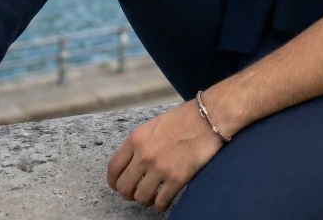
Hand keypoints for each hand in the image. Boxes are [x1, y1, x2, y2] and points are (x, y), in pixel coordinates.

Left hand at [106, 98, 224, 212]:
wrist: (208, 117)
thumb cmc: (184, 118)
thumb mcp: (154, 125)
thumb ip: (140, 143)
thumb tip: (132, 163)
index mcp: (136, 139)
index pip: (113, 168)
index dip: (114, 181)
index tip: (119, 185)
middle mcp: (144, 155)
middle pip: (124, 187)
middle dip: (129, 194)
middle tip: (137, 192)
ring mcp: (160, 168)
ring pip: (140, 198)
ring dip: (145, 200)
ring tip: (153, 195)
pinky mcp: (176, 179)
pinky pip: (160, 203)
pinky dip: (161, 204)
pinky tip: (166, 198)